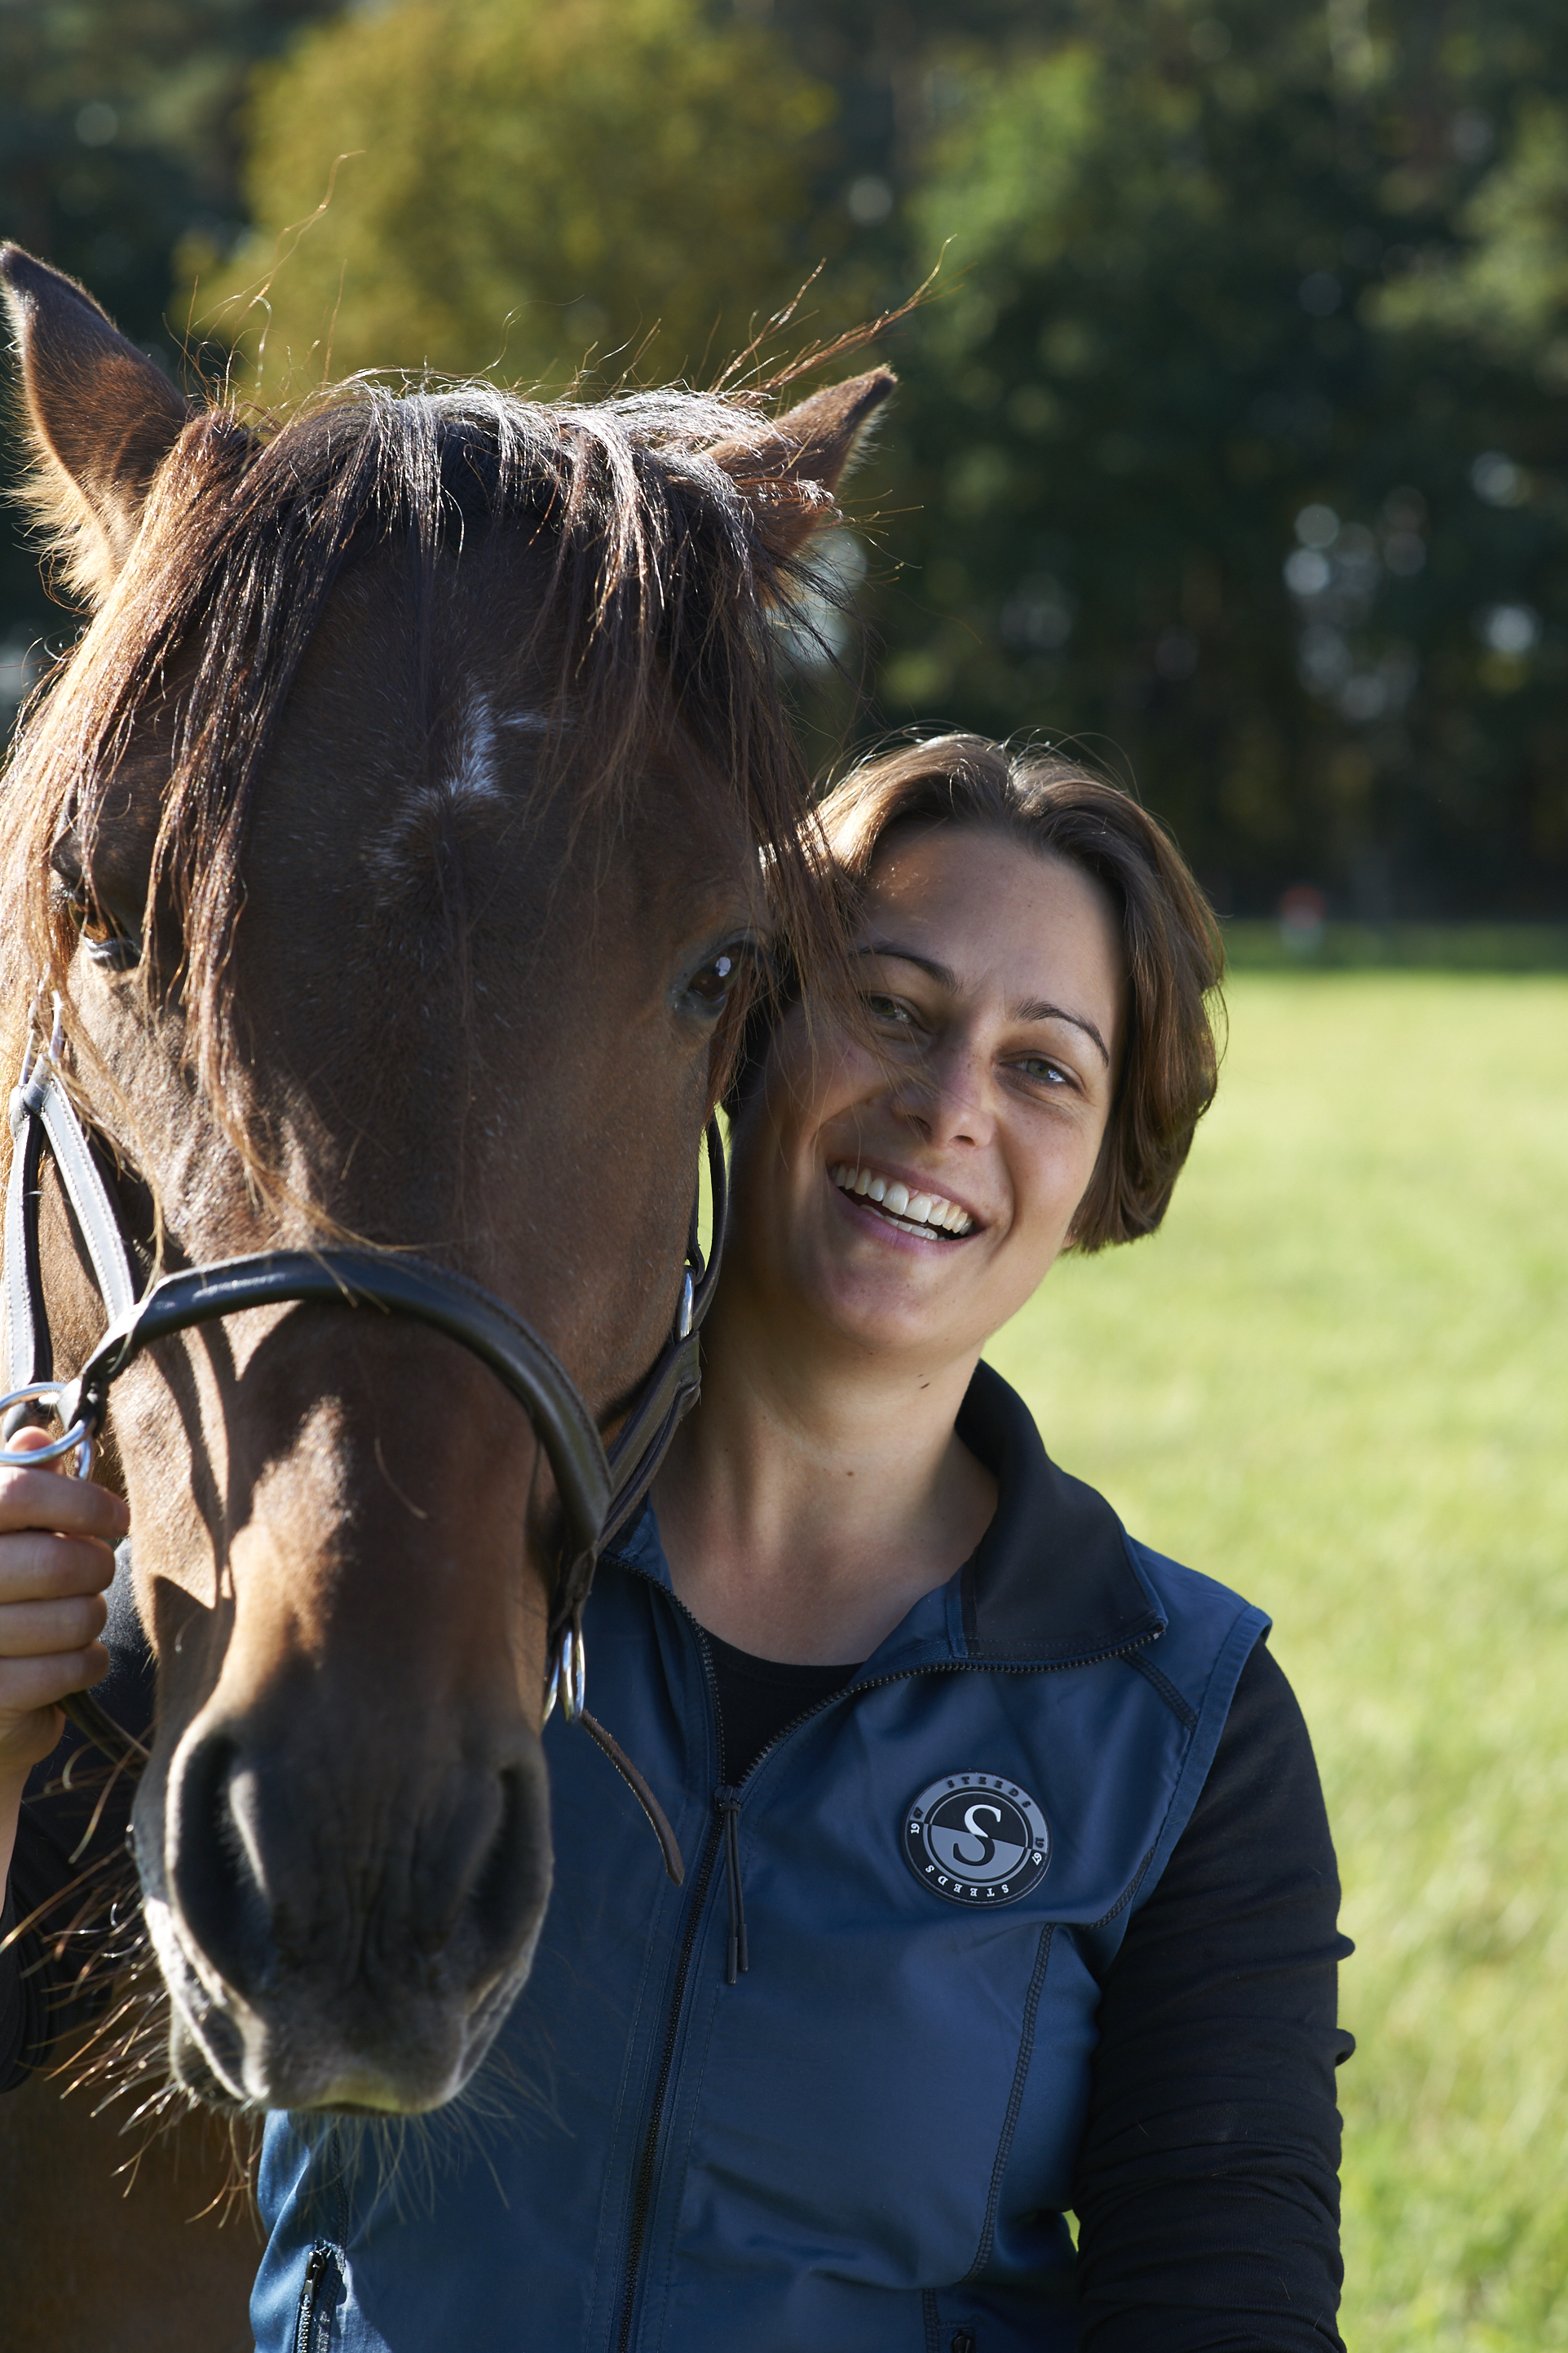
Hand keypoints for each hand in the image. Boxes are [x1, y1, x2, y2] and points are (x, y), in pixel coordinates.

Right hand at [0, 1428, 128, 1784]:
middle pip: (57, 1561)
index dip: (80, 1501)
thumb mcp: (2, 1534)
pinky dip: (86, 1664)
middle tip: (95, 1573)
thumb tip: (37, 1434)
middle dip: (96, 1568)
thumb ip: (20, 1485)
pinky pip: (70, 1669)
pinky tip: (71, 1660)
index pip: (19, 1493)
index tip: (115, 1517)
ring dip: (91, 1619)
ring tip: (75, 1618)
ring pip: (74, 1618)